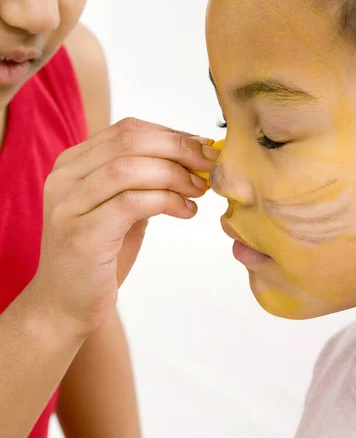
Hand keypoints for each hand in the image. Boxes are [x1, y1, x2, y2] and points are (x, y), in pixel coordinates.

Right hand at [27, 118, 219, 336]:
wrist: (65, 306)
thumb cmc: (98, 258)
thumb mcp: (119, 209)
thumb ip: (143, 182)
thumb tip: (191, 157)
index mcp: (72, 165)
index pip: (126, 131)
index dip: (170, 134)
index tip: (202, 148)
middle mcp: (64, 179)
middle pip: (128, 143)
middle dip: (177, 148)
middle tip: (208, 163)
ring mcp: (69, 206)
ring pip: (128, 169)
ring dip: (174, 175)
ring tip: (198, 190)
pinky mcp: (81, 235)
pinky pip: (131, 203)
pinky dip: (166, 201)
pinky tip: (185, 211)